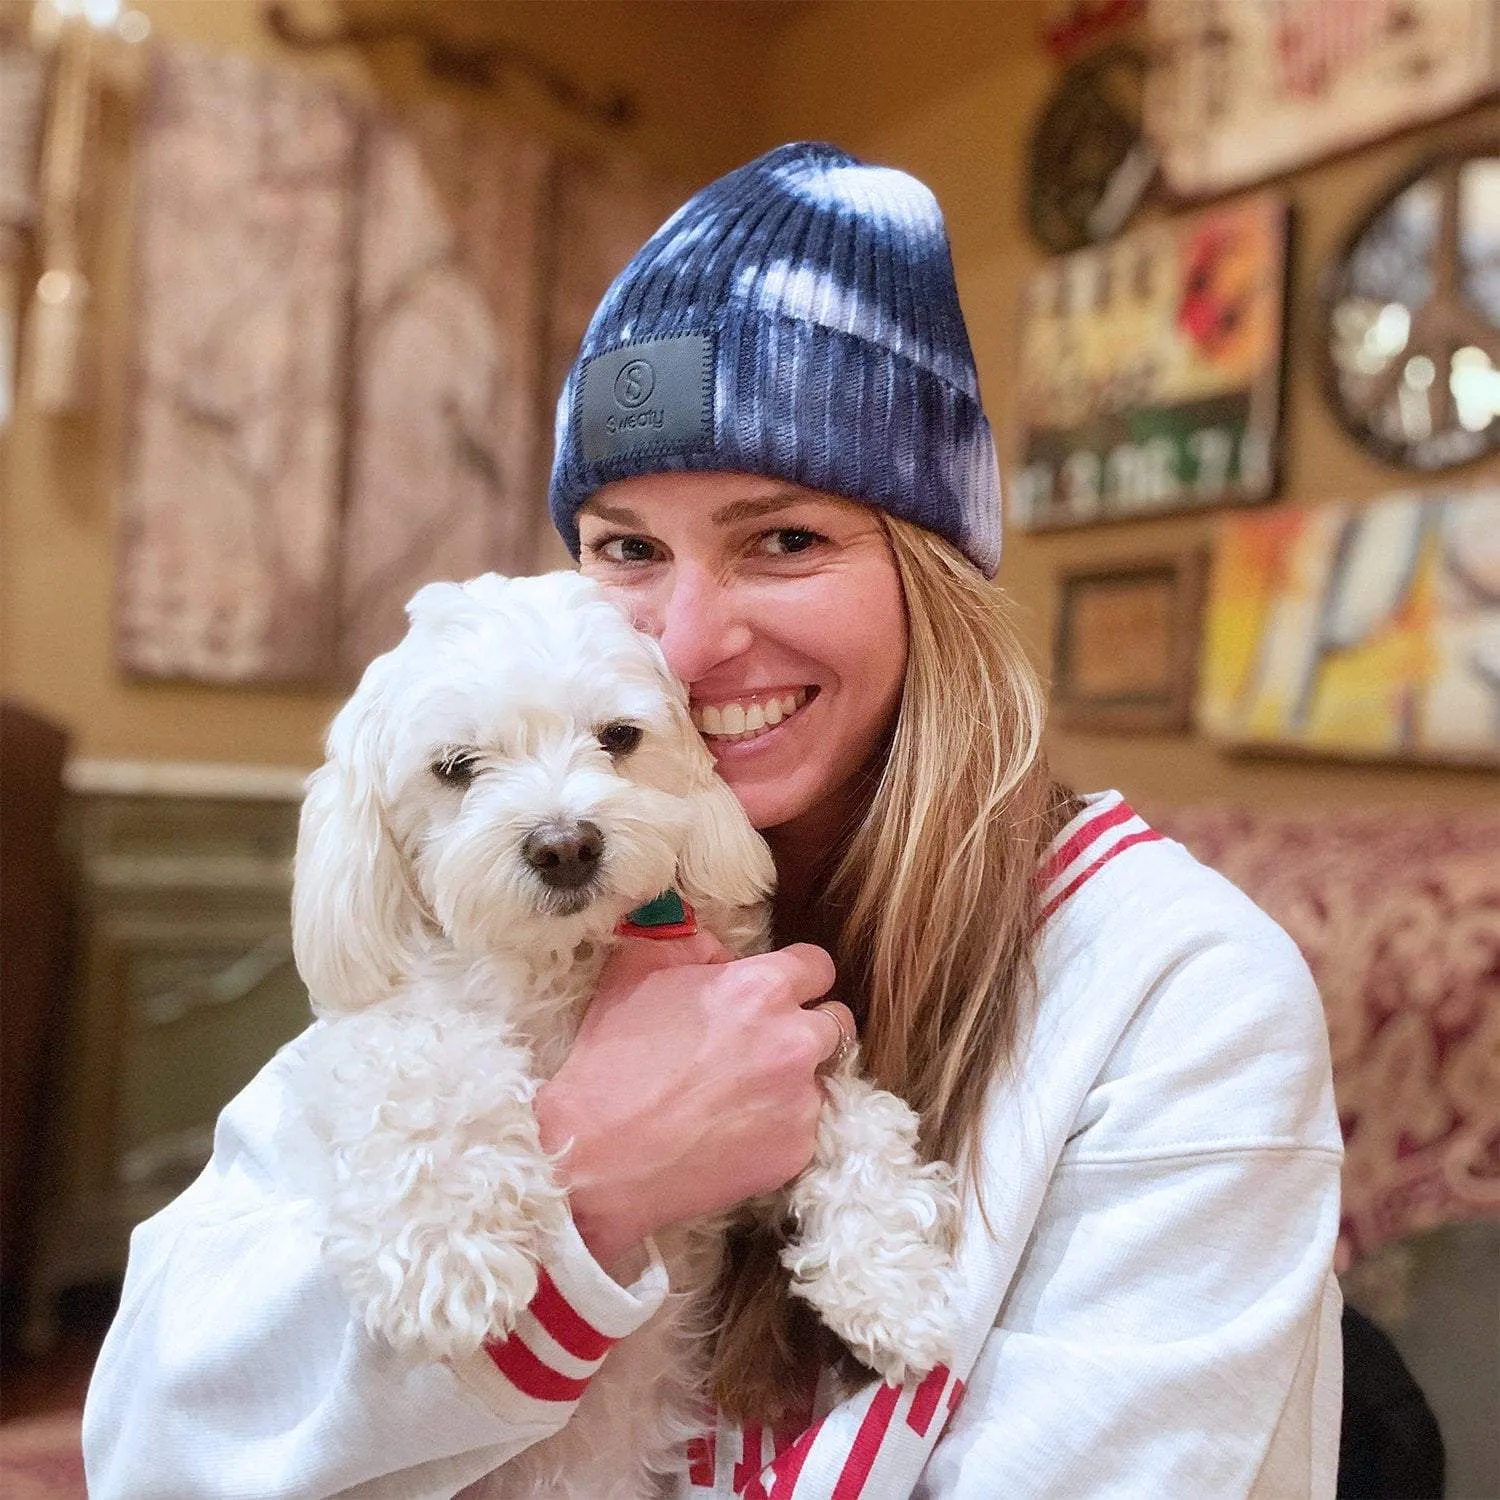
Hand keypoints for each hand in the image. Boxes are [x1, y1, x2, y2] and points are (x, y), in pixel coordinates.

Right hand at [533, 933, 852, 1271]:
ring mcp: (800, 1100)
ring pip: (822, 1078)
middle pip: (836, 1022)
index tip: (776, 993)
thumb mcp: (636, 971)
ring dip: (794, 1080)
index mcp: (762, 989)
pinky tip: (735, 1132)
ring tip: (743, 1094)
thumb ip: (692, 942)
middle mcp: (795, 1040)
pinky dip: (779, 1128)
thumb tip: (722, 947)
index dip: (796, 977)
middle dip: (806, 1027)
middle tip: (763, 1045)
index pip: (819, 966)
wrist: (595, 1157)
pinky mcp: (796, 1151)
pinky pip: (804, 1128)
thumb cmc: (612, 1059)